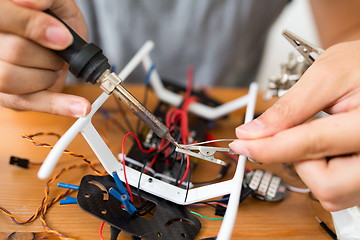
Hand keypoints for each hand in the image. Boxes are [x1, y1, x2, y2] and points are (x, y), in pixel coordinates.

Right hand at [0, 0, 89, 116]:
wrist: (60, 40)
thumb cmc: (55, 19)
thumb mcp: (56, 3)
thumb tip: (31, 4)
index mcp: (0, 15)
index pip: (3, 17)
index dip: (33, 26)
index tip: (63, 37)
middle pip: (15, 51)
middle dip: (50, 54)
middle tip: (61, 48)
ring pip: (12, 78)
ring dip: (48, 74)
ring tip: (55, 65)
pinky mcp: (5, 96)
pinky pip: (27, 102)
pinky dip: (58, 106)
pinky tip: (81, 107)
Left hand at [230, 40, 359, 211]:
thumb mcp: (326, 76)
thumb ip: (288, 109)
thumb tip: (252, 133)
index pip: (311, 144)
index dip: (268, 147)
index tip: (242, 144)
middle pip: (326, 186)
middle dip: (299, 162)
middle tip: (296, 135)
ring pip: (331, 193)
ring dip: (311, 167)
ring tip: (321, 135)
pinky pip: (339, 191)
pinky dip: (323, 172)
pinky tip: (328, 148)